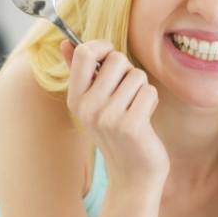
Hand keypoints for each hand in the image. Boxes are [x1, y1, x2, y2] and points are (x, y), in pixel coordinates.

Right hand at [61, 40, 169, 187]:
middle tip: (126, 94)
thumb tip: (66, 42)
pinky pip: (149, 91)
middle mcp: (87, 107)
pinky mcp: (131, 125)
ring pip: (137, 75)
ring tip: (135, 109)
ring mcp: (108, 117)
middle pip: (116, 59)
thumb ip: (80, 72)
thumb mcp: (93, 103)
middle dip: (128, 71)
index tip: (111, 58)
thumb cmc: (116, 131)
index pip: (84, 53)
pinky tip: (144, 118)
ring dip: (142, 89)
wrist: (132, 174)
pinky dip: (151, 101)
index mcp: (75, 98)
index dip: (102, 47)